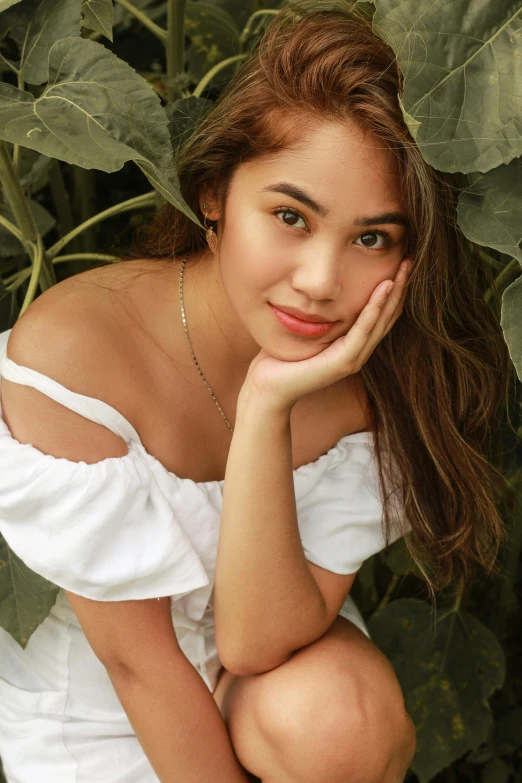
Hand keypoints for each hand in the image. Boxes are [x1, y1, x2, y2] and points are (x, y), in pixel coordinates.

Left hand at [241, 260, 411, 410]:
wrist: (268, 386)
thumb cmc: (283, 355)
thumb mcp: (307, 326)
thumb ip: (322, 311)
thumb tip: (322, 285)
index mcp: (353, 343)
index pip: (381, 313)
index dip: (394, 289)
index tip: (401, 262)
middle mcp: (359, 351)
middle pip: (388, 314)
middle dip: (401, 286)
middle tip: (412, 259)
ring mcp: (354, 358)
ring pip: (381, 320)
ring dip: (394, 293)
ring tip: (404, 269)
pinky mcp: (344, 362)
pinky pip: (363, 330)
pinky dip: (374, 309)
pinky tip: (383, 288)